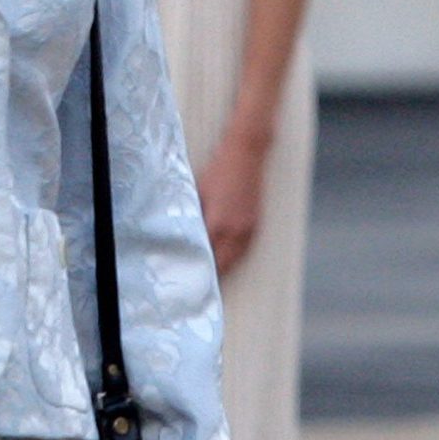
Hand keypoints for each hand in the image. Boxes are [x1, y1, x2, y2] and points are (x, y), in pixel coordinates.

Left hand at [196, 131, 269, 277]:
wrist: (246, 154)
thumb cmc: (218, 170)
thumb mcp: (198, 192)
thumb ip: (193, 217)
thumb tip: (183, 235)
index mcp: (218, 224)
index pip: (205, 257)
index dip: (197, 270)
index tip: (187, 280)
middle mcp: (235, 231)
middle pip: (222, 264)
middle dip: (211, 276)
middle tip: (196, 285)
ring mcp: (248, 229)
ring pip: (235, 260)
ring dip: (223, 269)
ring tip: (210, 279)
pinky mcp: (255, 224)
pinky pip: (244, 250)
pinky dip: (234, 259)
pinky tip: (225, 261)